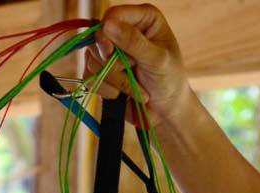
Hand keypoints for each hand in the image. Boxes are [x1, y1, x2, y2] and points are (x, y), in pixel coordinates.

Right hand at [85, 4, 194, 125]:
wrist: (165, 111)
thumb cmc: (170, 82)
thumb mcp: (157, 60)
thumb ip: (134, 42)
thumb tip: (108, 25)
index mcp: (143, 19)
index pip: (114, 15)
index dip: (107, 31)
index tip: (109, 51)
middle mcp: (124, 30)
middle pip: (98, 37)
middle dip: (113, 62)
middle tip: (131, 71)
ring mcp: (110, 51)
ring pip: (93, 59)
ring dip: (114, 79)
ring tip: (135, 88)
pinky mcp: (101, 71)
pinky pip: (89, 77)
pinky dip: (106, 89)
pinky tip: (122, 95)